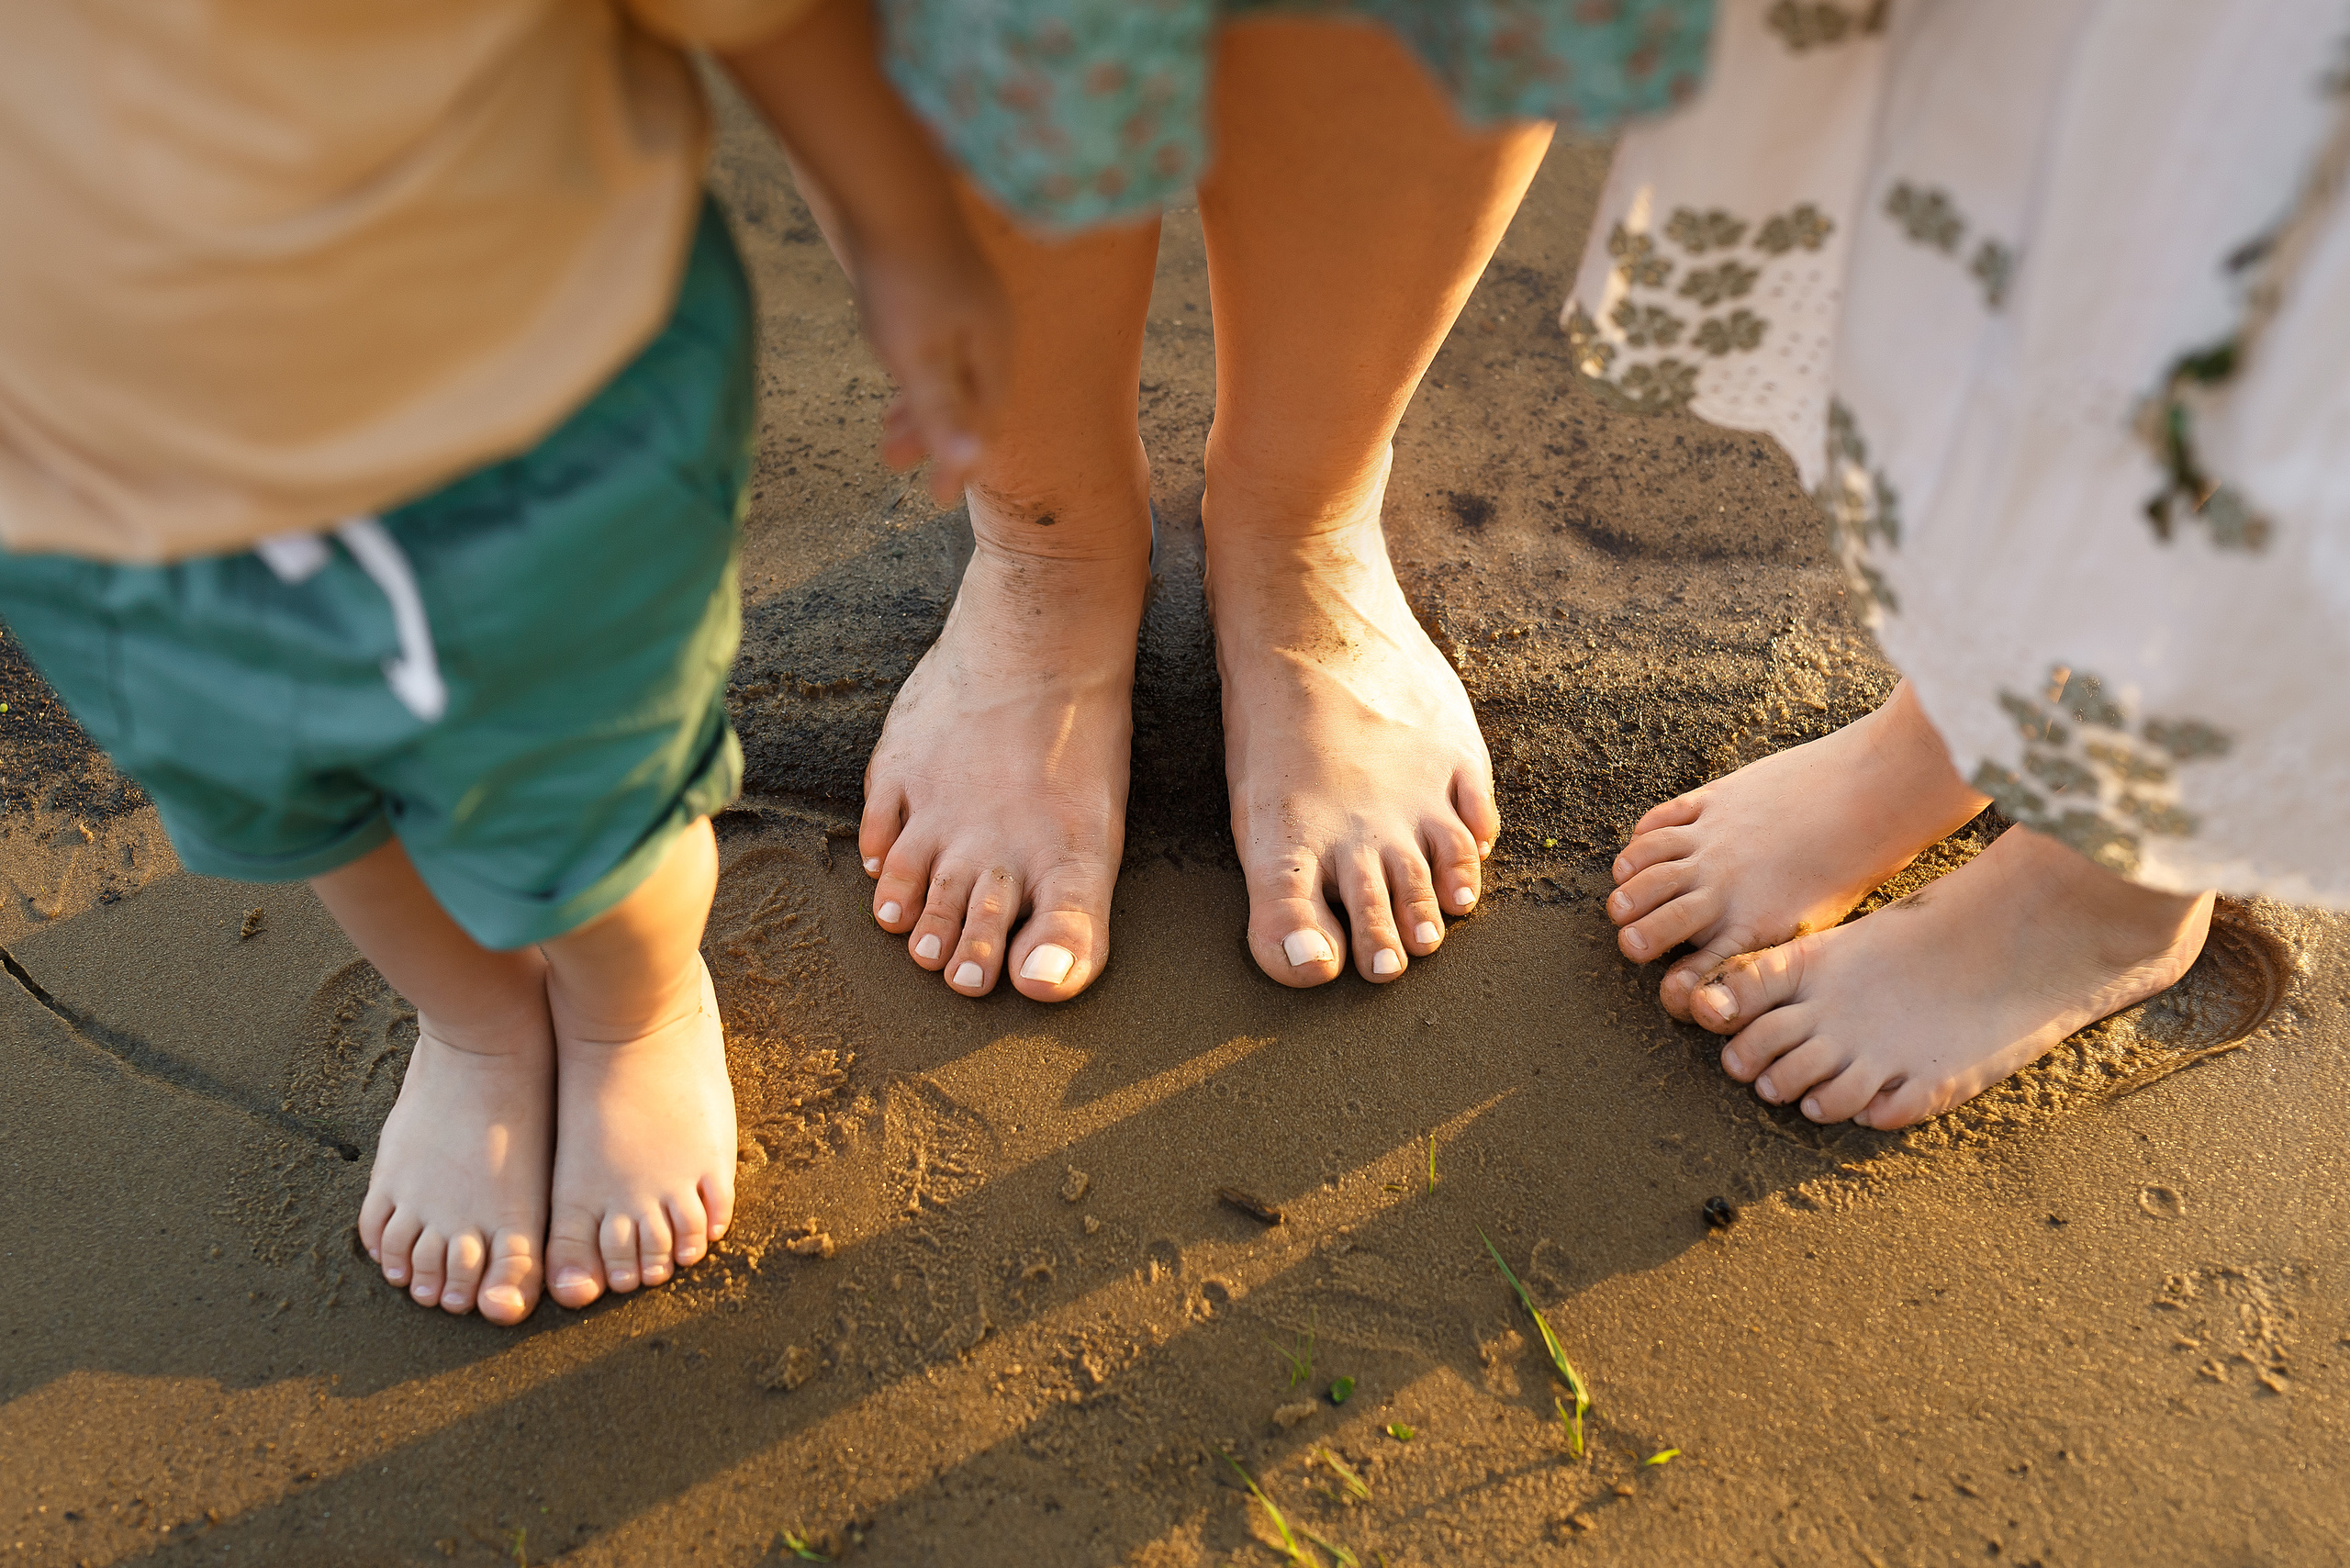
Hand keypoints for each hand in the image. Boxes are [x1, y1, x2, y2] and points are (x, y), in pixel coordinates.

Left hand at [717, 0, 1013, 506]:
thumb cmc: (903, 276)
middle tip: (892, 462)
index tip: (939, 498)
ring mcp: (966, 304)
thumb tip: (972, 463)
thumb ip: (943, 410)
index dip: (961, 462)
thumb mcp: (917, 355)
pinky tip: (894, 363)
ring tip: (885, 430)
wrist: (888, 189)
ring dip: (917, 404)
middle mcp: (989, 329)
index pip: (985, 422)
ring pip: (948, 370)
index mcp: (992, 351)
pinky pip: (934, 344)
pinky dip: (914, 369)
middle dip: (933, 435)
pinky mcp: (939, 283)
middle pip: (968, 399)